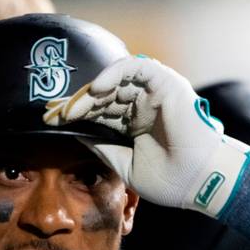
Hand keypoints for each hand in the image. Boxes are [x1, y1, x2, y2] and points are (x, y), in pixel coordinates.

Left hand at [43, 55, 249, 217]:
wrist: (199, 182)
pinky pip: (136, 67)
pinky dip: (115, 72)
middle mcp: (141, 107)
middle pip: (103, 96)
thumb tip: (75, 134)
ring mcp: (153, 94)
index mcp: (133, 126)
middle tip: (54, 113)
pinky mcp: (165, 84)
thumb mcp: (124, 164)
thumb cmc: (169, 180)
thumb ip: (101, 147)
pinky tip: (98, 88)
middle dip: (77, 103)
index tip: (50, 120)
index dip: (76, 114)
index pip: (99, 112)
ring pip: (116, 81)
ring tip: (74, 107)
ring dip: (92, 91)